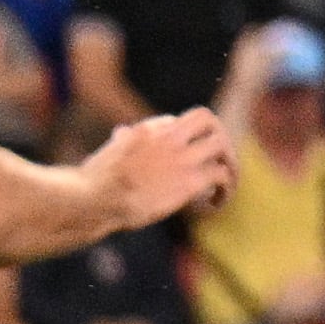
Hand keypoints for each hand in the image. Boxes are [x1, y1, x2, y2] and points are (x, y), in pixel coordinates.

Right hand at [88, 109, 236, 225]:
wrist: (95, 198)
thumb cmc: (94, 181)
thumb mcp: (109, 151)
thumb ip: (122, 140)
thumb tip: (121, 133)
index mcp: (148, 128)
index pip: (180, 121)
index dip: (189, 140)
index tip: (189, 158)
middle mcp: (168, 137)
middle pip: (209, 121)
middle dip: (219, 140)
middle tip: (220, 163)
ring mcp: (180, 157)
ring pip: (222, 145)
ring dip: (229, 165)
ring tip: (226, 185)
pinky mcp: (189, 181)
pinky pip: (222, 176)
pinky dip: (225, 189)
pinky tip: (216, 202)